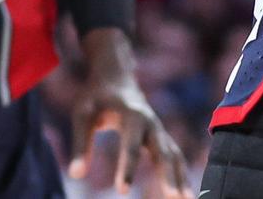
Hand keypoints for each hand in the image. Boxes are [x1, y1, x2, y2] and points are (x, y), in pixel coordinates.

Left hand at [70, 28, 190, 197]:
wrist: (115, 76)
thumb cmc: (97, 96)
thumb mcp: (83, 114)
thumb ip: (81, 144)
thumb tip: (76, 175)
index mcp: (131, 114)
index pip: (131, 144)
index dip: (127, 167)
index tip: (122, 191)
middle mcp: (150, 122)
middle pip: (163, 150)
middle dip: (169, 174)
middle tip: (173, 197)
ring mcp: (158, 130)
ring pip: (174, 155)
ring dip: (181, 177)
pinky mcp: (160, 137)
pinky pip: (174, 157)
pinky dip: (182, 174)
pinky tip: (186, 194)